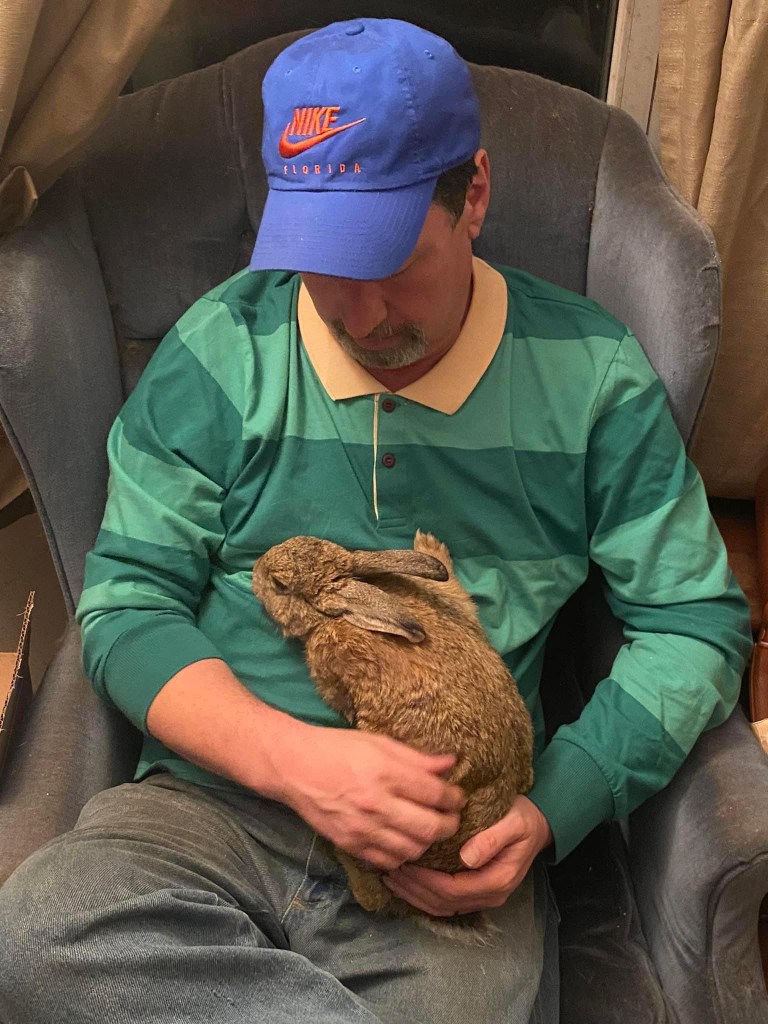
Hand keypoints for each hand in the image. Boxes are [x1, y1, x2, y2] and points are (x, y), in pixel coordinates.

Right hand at [275, 727, 465, 870]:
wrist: (294, 767)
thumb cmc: (337, 748)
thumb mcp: (378, 742)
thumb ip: (416, 758)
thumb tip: (450, 763)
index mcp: (385, 773)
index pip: (435, 794)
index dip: (454, 798)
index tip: (458, 797)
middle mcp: (376, 804)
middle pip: (430, 828)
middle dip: (449, 825)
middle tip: (451, 818)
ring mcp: (362, 828)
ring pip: (412, 850)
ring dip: (427, 842)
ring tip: (428, 830)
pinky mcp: (350, 844)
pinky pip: (388, 862)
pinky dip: (402, 856)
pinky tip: (403, 842)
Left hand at [383, 794, 552, 915]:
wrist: (537, 824)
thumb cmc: (524, 818)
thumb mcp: (513, 821)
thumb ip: (492, 839)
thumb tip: (467, 858)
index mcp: (497, 880)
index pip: (453, 889)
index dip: (425, 881)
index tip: (404, 864)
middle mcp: (490, 895)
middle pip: (443, 902)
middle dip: (414, 889)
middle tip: (389, 870)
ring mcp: (483, 896)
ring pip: (442, 906)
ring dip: (415, 895)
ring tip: (392, 877)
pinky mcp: (476, 892)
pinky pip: (446, 902)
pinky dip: (423, 896)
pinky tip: (407, 884)